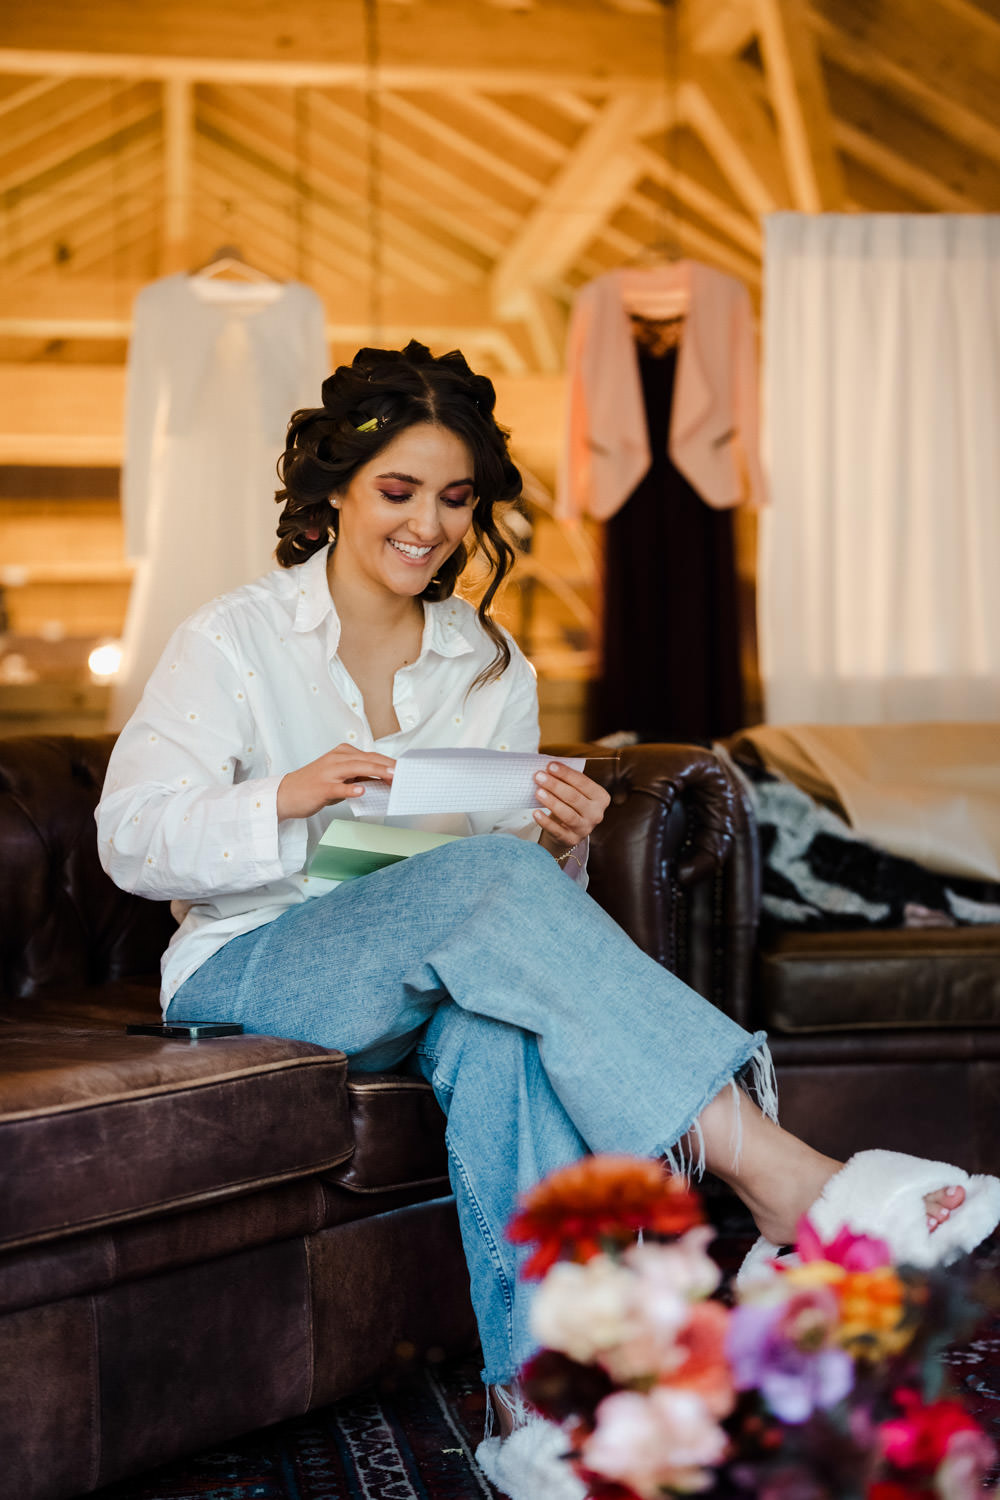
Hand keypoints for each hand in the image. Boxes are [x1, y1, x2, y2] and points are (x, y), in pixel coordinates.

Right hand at [277, 745, 394, 821]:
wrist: (286, 794)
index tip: (404, 769)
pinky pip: (338, 787)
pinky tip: (361, 790)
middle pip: (366, 759)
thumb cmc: (314, 785)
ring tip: (391, 776)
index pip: (370, 756)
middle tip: (404, 772)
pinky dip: (350, 788)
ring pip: (355, 768)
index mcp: (342, 754)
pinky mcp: (321, 787)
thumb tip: (383, 781)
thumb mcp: (340, 778)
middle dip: (387, 765)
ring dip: (375, 772)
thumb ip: (359, 777)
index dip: (388, 762)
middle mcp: (336, 759)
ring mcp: (328, 773)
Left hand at [533, 760, 609, 855]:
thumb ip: (567, 781)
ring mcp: (585, 829)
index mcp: (601, 797)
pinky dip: (545, 822)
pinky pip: (557, 831)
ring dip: (551, 802)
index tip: (550, 766)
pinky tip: (536, 813)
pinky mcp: (571, 840)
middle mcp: (596, 814)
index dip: (566, 774)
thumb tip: (548, 769)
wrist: (568, 831)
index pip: (583, 783)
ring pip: (568, 814)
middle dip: (555, 785)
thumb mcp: (575, 792)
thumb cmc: (570, 804)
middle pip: (574, 797)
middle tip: (539, 776)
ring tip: (538, 792)